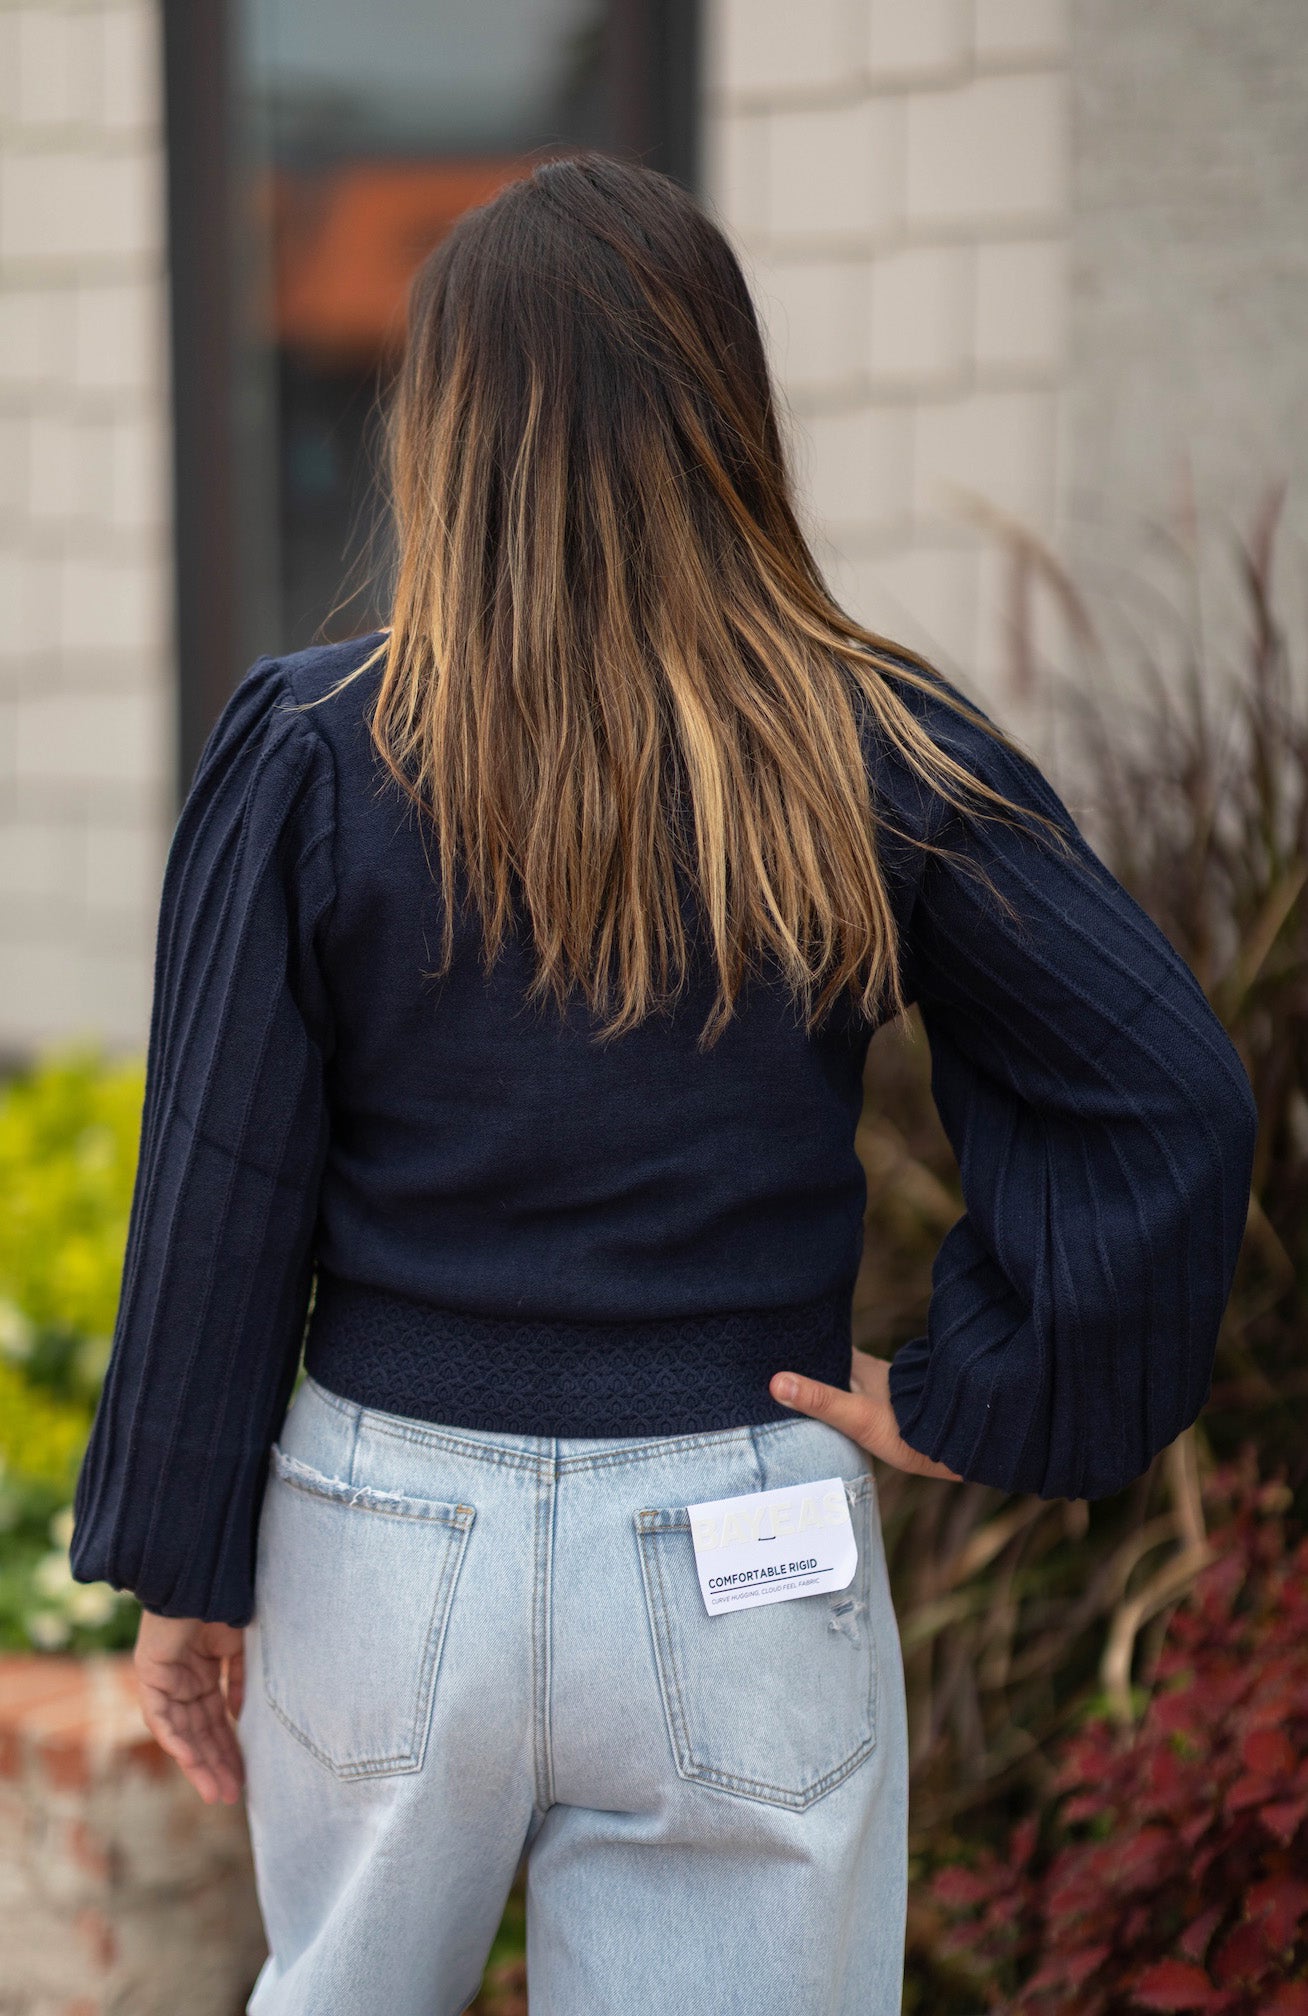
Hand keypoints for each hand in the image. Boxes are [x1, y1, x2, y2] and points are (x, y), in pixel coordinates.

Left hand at [133, 1610, 245, 1804]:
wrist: (198, 1574)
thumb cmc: (221, 1600)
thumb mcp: (239, 1646)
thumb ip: (239, 1680)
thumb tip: (240, 1714)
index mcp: (203, 1674)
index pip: (216, 1721)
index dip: (230, 1748)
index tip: (244, 1776)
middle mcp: (182, 1682)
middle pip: (200, 1733)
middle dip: (216, 1765)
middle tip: (231, 1795)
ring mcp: (165, 1680)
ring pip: (181, 1732)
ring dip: (198, 1763)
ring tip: (216, 1791)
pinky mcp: (149, 1675)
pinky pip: (160, 1715)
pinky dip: (174, 1737)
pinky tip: (189, 1760)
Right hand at [770, 1349, 963, 1481]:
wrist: (959, 1442)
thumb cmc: (908, 1428)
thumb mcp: (856, 1416)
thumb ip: (819, 1401)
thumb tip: (777, 1382)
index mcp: (860, 1366)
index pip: (823, 1350)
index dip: (802, 1351)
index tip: (776, 1352)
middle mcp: (872, 1373)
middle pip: (834, 1369)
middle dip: (813, 1374)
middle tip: (782, 1381)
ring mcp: (885, 1390)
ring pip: (850, 1386)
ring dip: (832, 1392)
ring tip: (803, 1404)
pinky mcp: (896, 1410)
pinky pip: (864, 1404)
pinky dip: (849, 1408)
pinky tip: (841, 1424)